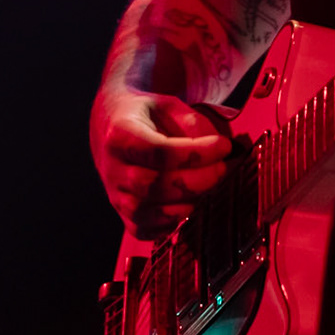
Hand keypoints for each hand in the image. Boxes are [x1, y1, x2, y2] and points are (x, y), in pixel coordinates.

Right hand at [91, 88, 233, 239]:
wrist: (110, 126)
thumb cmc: (145, 115)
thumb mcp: (168, 105)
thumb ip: (193, 123)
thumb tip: (221, 149)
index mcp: (120, 134)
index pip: (160, 152)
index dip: (197, 153)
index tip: (224, 146)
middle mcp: (112, 169)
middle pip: (157, 186)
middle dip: (199, 180)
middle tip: (223, 167)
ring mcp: (114, 195)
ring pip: (151, 213)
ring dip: (189, 202)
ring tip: (208, 184)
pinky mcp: (121, 214)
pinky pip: (145, 230)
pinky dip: (171, 222)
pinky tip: (189, 203)